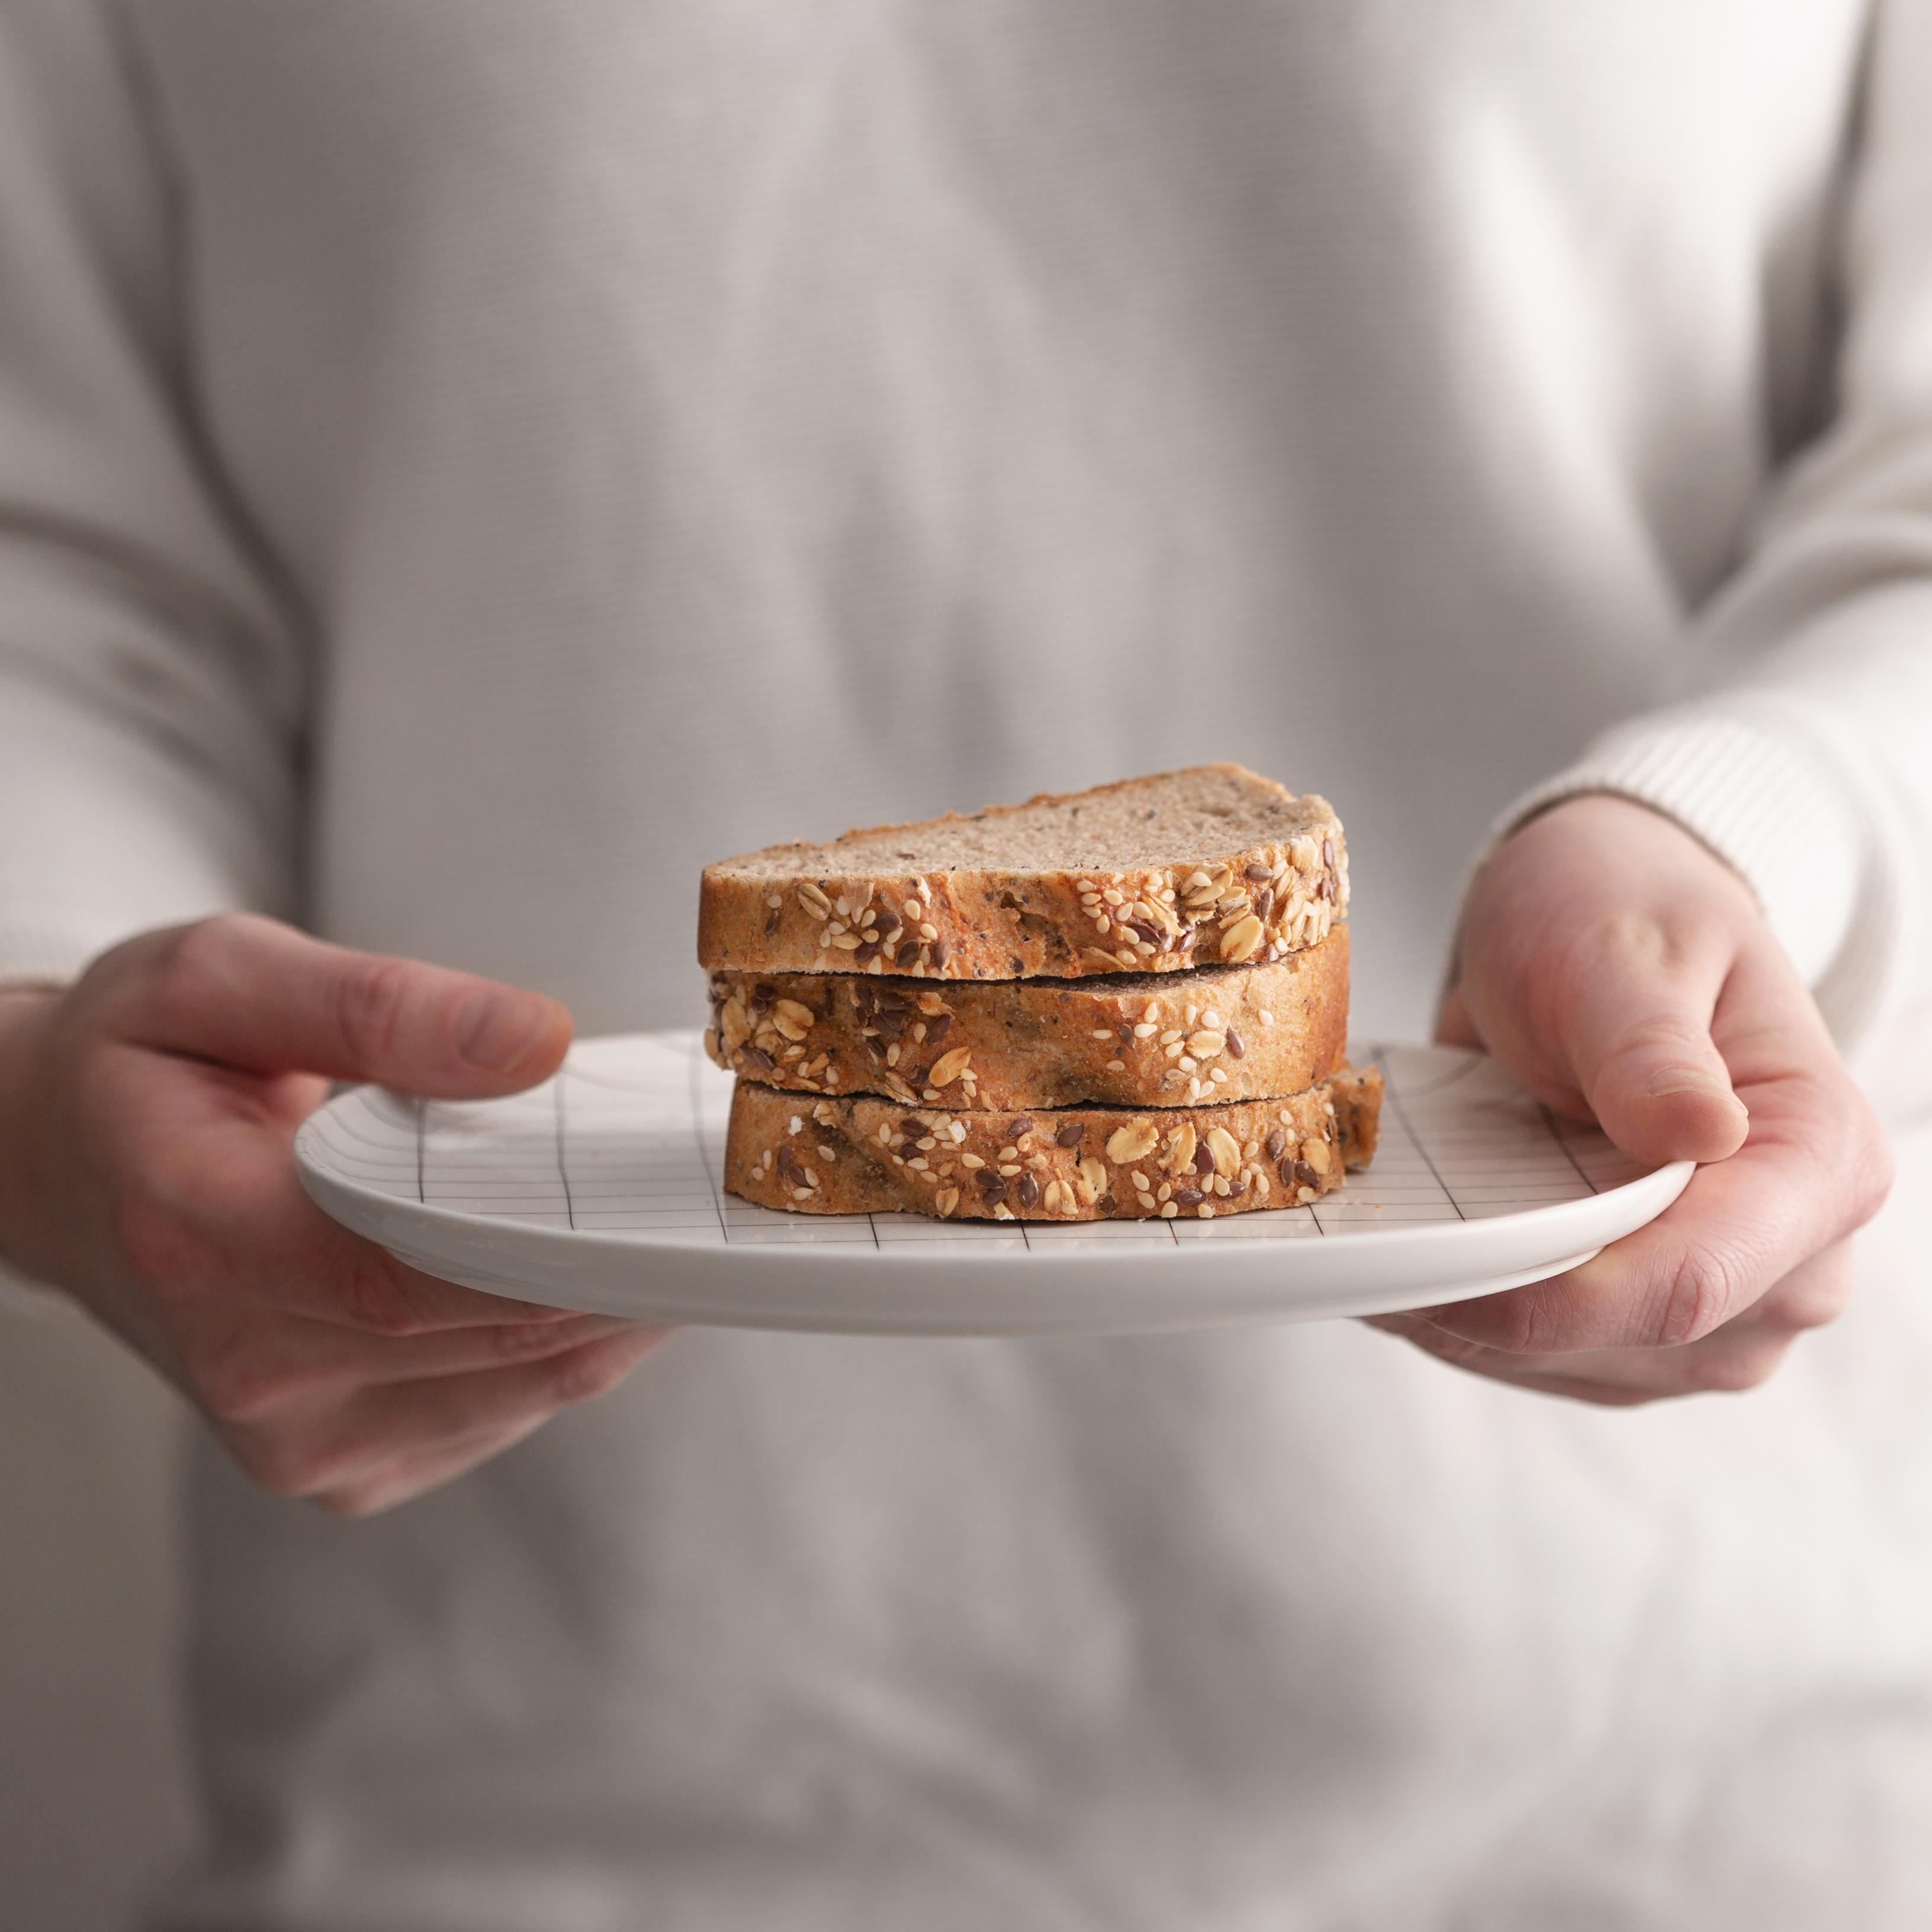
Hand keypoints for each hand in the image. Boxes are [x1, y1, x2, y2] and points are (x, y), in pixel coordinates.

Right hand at [0, 914, 665, 1511]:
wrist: (62, 1168)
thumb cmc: (143, 1061)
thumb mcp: (219, 976)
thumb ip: (376, 1005)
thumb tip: (537, 1042)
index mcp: (198, 1236)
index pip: (407, 1269)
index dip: (560, 1239)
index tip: (670, 1190)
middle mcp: (247, 1368)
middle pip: (492, 1332)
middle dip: (619, 1258)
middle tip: (705, 1185)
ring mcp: (298, 1439)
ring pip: (526, 1381)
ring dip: (613, 1300)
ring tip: (653, 1208)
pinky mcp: (347, 1467)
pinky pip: (509, 1405)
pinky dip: (569, 1336)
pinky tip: (577, 1262)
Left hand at [1371, 795, 1892, 1403]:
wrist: (1604, 920)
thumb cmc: (1624, 913)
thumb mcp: (1624, 949)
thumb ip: (1651, 1046)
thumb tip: (1700, 1132)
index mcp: (1822, 1159)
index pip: (1695, 1278)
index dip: (1560, 1298)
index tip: (1439, 1273)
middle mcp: (1798, 1255)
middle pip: (1644, 1341)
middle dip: (1500, 1315)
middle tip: (1372, 1263)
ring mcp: (1730, 1300)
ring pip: (1591, 1367)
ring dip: (1473, 1330)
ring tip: (1374, 1264)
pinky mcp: (1654, 1318)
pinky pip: (1559, 1356)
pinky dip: (1475, 1324)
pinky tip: (1408, 1273)